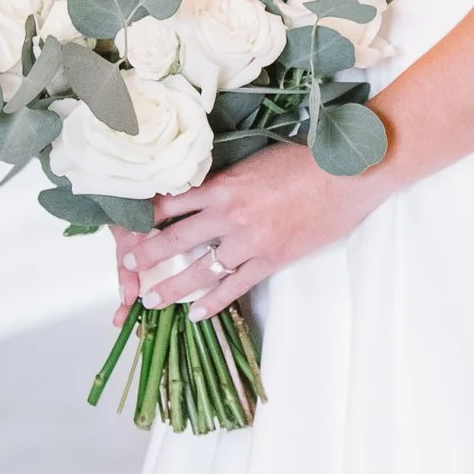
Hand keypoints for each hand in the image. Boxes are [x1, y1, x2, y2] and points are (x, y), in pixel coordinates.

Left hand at [122, 141, 383, 320]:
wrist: (347, 176)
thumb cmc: (306, 160)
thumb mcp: (256, 161)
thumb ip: (228, 178)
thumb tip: (205, 189)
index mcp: (223, 185)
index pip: (170, 202)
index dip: (145, 216)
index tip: (127, 225)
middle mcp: (229, 215)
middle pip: (176, 238)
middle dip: (147, 255)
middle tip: (126, 266)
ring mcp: (250, 241)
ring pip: (200, 270)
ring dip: (173, 287)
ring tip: (153, 300)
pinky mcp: (271, 259)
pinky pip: (235, 286)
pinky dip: (214, 302)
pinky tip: (197, 313)